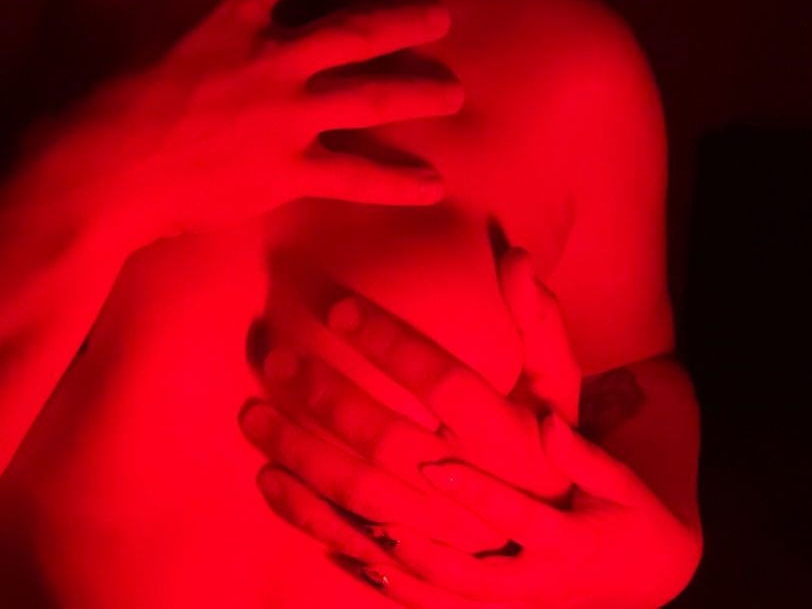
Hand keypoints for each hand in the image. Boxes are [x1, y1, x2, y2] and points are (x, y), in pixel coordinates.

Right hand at [1, 0, 461, 247]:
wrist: (90, 173)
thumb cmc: (80, 87)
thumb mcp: (81, 4)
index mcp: (231, 10)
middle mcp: (276, 57)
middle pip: (359, 31)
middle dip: (404, 21)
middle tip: (439, 20)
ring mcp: (288, 117)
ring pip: (372, 99)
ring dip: (418, 94)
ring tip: (454, 95)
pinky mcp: (286, 173)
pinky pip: (354, 177)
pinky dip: (394, 181)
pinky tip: (432, 186)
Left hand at [239, 249, 572, 548]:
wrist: (569, 558)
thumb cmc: (554, 456)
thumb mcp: (559, 392)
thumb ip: (537, 325)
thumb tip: (517, 255)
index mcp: (513, 440)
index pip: (445, 382)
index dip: (391, 343)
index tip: (340, 310)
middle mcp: (475, 489)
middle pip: (389, 439)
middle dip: (325, 395)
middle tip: (276, 357)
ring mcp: (442, 535)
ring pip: (359, 492)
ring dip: (299, 452)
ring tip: (252, 413)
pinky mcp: (415, 566)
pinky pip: (350, 538)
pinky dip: (303, 510)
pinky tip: (267, 476)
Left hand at [363, 413, 700, 608]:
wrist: (651, 578)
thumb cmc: (631, 519)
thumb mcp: (620, 485)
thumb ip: (582, 457)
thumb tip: (548, 420)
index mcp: (569, 545)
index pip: (516, 519)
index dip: (473, 492)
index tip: (431, 465)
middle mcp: (540, 585)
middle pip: (474, 580)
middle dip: (426, 555)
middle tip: (381, 524)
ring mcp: (521, 607)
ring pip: (455, 605)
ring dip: (408, 585)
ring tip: (364, 555)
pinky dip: (410, 597)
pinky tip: (370, 572)